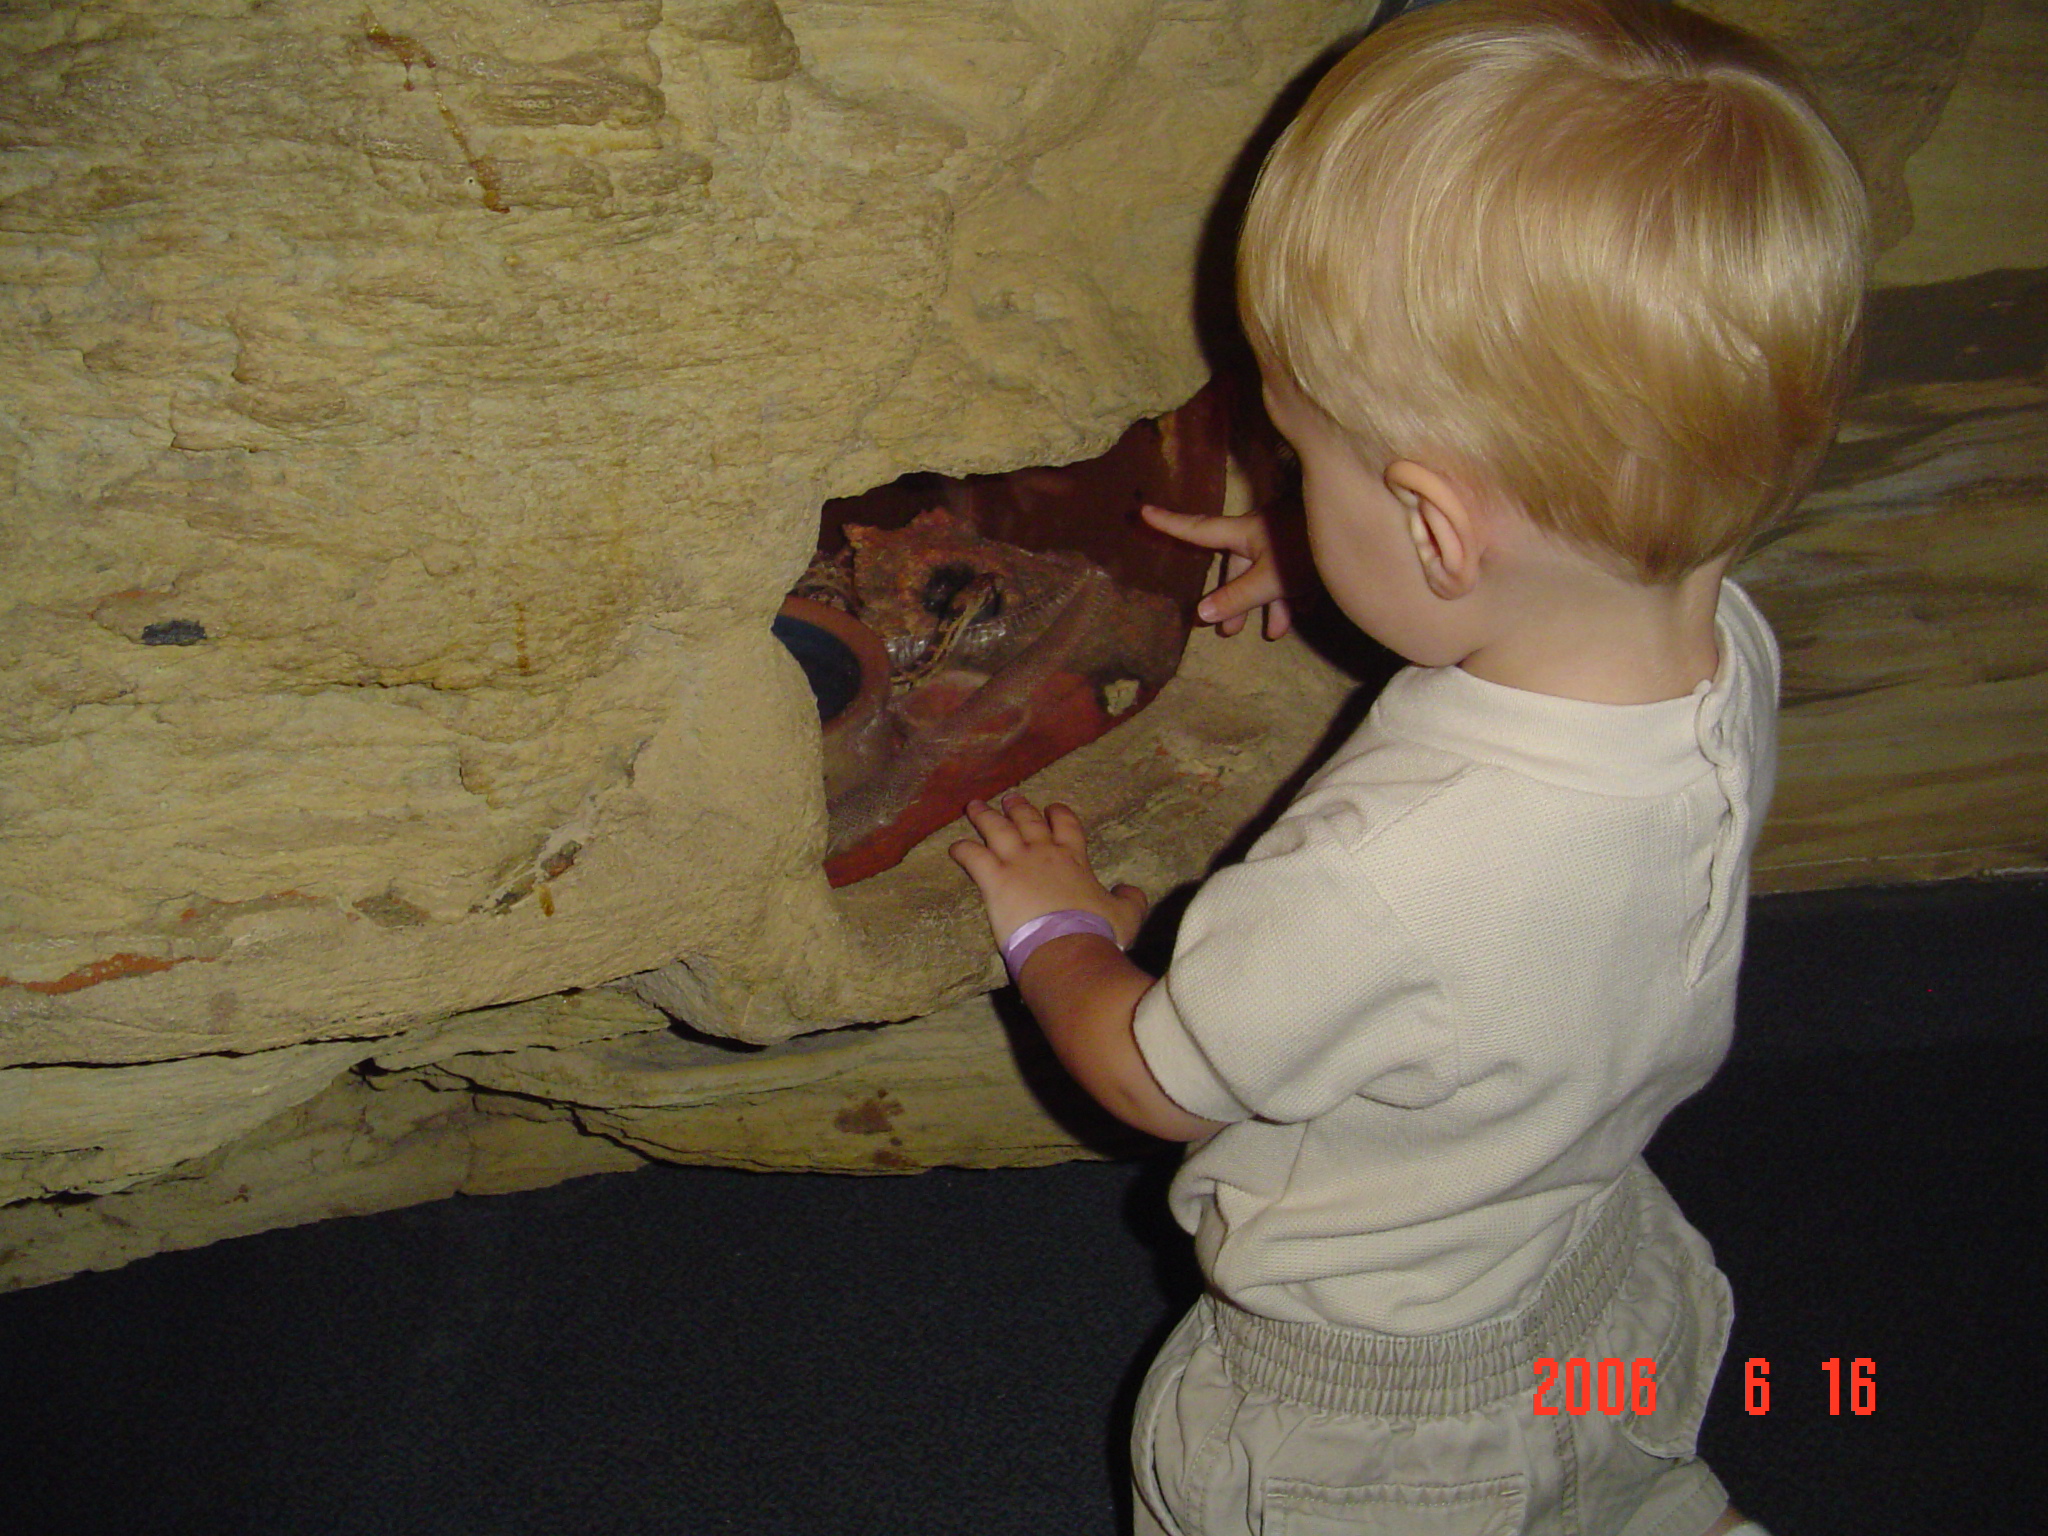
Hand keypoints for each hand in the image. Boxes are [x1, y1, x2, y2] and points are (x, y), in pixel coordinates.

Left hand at [949, 794, 1148, 947]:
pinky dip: (962, 850)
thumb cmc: (1098, 932)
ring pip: (996, 829)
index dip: (1058, 814)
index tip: (1052, 809)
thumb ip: (1131, 898)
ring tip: (974, 806)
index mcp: (1073, 858)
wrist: (1069, 946)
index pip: (1066, 824)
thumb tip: (1130, 889)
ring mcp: (1017, 862)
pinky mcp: (994, 879)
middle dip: (1018, 808)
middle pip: (1027, 820)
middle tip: (1009, 798)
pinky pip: (972, 856)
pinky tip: (954, 848)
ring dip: (984, 816)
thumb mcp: (1127, 914)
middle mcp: (1043, 853)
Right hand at [1142, 503, 1292, 638]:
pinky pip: (1290, 572)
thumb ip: (1237, 597)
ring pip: (1266, 573)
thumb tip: (1200, 614)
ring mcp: (1285, 537)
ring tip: (1273, 632)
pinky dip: (1291, 592)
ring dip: (1267, 603)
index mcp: (1243, 532)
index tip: (1144, 510)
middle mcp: (1259, 532)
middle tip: (1228, 631)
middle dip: (1233, 599)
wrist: (1364, 533)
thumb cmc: (1307, 550)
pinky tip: (1302, 611)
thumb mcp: (1270, 579)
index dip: (1170, 524)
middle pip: (1237, 566)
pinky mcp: (1307, 546)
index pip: (1199, 529)